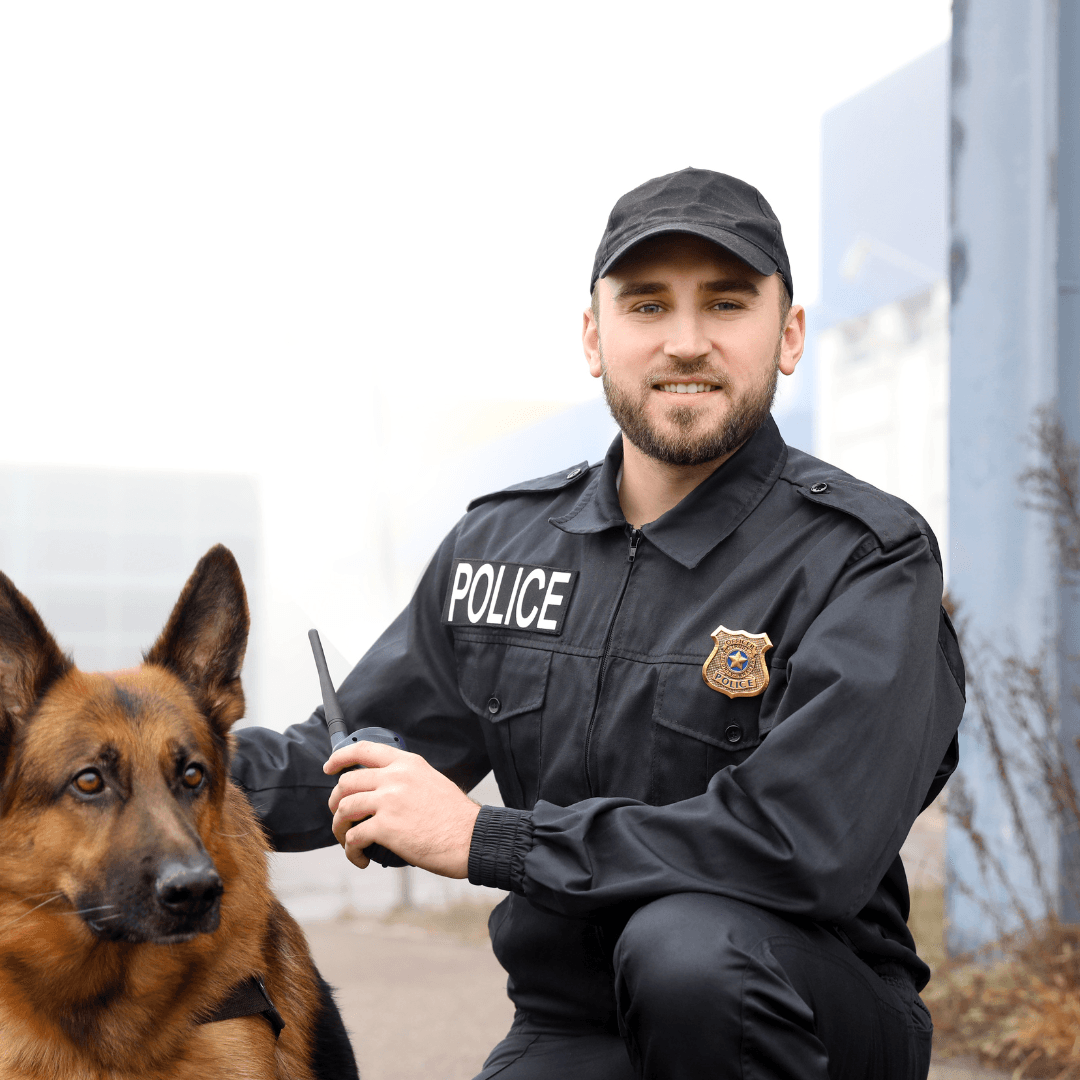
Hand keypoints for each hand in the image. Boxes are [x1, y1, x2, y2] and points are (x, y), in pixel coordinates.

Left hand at [324, 741, 480, 875]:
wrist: (471, 838)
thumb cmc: (456, 816)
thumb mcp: (432, 781)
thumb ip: (407, 779)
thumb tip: (384, 791)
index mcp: (407, 764)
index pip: (364, 750)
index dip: (340, 757)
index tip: (329, 767)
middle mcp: (395, 778)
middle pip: (346, 783)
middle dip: (335, 801)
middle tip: (340, 816)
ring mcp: (389, 801)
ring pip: (343, 809)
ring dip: (340, 828)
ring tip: (348, 841)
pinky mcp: (386, 827)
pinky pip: (353, 838)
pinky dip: (351, 851)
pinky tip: (360, 858)